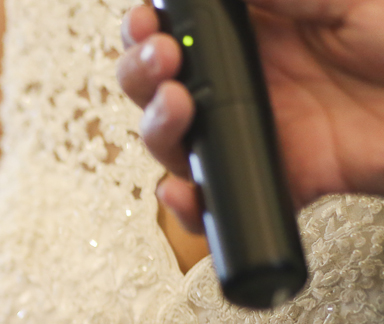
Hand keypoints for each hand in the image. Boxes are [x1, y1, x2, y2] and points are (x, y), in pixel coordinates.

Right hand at [117, 0, 383, 230]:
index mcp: (259, 26)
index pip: (178, 27)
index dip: (146, 29)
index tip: (147, 24)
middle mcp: (248, 80)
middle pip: (159, 85)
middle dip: (140, 75)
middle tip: (161, 64)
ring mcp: (258, 132)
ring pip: (177, 141)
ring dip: (158, 129)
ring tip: (178, 109)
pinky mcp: (279, 179)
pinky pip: (222, 198)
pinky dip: (192, 204)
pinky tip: (186, 190)